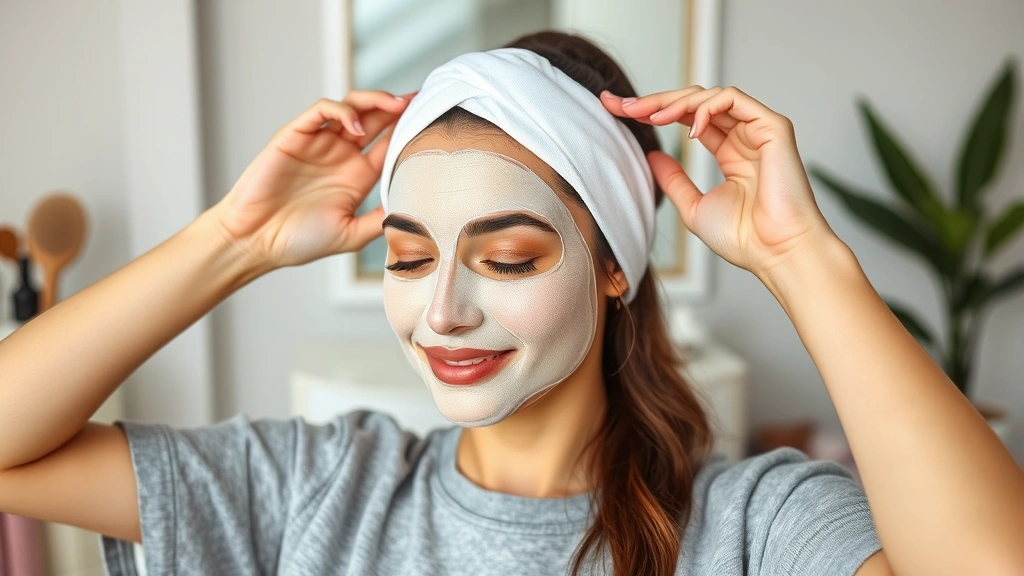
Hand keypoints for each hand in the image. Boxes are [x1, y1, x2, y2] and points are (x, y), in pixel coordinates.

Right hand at [211, 91, 413, 270]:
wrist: (255, 242)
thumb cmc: (297, 241)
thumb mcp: (351, 234)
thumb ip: (381, 221)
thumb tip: (416, 211)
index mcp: (357, 176)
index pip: (390, 143)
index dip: (409, 129)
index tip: (434, 119)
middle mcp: (340, 155)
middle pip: (375, 119)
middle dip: (398, 106)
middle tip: (422, 99)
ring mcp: (318, 143)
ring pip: (351, 107)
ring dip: (374, 102)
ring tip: (395, 106)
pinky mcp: (295, 136)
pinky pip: (321, 111)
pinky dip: (341, 112)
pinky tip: (356, 126)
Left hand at [601, 86, 835, 280]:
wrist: (775, 252)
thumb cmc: (744, 238)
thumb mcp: (694, 207)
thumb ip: (674, 180)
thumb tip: (652, 155)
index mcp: (730, 153)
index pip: (686, 120)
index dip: (651, 111)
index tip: (614, 110)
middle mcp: (744, 137)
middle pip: (694, 103)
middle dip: (654, 100)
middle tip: (619, 105)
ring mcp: (759, 129)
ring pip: (710, 95)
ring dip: (674, 102)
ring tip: (648, 117)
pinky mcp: (772, 126)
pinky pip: (733, 99)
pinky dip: (705, 107)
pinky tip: (688, 128)